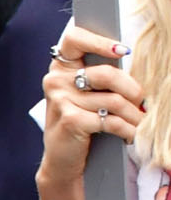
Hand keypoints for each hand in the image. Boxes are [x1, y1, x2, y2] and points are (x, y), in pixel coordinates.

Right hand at [39, 25, 142, 184]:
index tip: (122, 51)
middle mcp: (56, 81)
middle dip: (132, 89)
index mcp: (60, 68)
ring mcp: (61, 101)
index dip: (99, 41)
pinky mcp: (71, 120)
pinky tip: (132, 135)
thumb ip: (100, 76)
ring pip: (113, 100)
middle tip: (142, 101)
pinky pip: (111, 121)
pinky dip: (127, 130)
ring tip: (140, 122)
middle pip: (106, 73)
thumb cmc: (78, 123)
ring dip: (134, 115)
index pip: (74, 38)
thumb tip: (132, 66)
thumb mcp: (83, 95)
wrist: (62, 160)